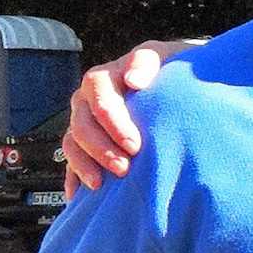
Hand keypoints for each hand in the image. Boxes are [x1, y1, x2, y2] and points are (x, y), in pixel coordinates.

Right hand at [63, 40, 192, 192]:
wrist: (181, 85)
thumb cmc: (175, 70)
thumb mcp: (168, 56)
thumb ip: (149, 61)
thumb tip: (133, 81)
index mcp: (108, 76)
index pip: (100, 96)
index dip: (114, 122)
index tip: (135, 145)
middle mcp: (90, 99)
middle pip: (83, 124)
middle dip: (101, 148)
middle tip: (125, 168)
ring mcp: (86, 121)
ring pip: (72, 143)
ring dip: (85, 164)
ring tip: (102, 184)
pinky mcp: (88, 142)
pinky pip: (71, 160)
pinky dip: (73, 177)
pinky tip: (78, 196)